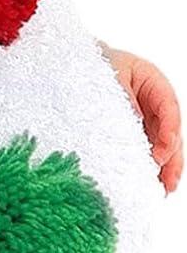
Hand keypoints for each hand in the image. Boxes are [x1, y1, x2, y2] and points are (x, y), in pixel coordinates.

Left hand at [100, 41, 180, 192]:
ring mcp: (149, 119)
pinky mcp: (137, 131)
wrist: (80, 63)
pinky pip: (147, 148)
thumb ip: (123, 97)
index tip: (163, 150)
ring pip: (163, 145)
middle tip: (168, 181)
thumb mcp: (110, 74)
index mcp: (154, 83)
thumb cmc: (97, 63)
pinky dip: (150, 164)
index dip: (169, 131)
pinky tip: (151, 181)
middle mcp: (156, 104)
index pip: (169, 108)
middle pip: (171, 133)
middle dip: (172, 158)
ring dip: (165, 167)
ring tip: (164, 188)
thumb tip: (134, 121)